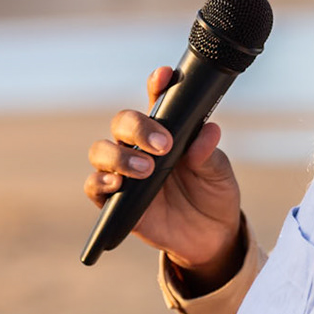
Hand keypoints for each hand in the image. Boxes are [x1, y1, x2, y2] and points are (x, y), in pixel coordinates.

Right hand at [85, 66, 245, 289]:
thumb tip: (208, 131)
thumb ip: (209, 153)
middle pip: (122, 123)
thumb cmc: (212, 195)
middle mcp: (141, 147)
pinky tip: (117, 184)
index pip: (157, 99)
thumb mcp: (219, 174)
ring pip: (101, 150)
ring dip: (119, 156)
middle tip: (164, 146)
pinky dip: (100, 181)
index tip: (164, 76)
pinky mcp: (115, 201)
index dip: (157, 83)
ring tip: (146, 170)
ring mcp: (125, 172)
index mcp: (167, 131)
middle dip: (137, 127)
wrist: (210, 238)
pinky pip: (94, 186)